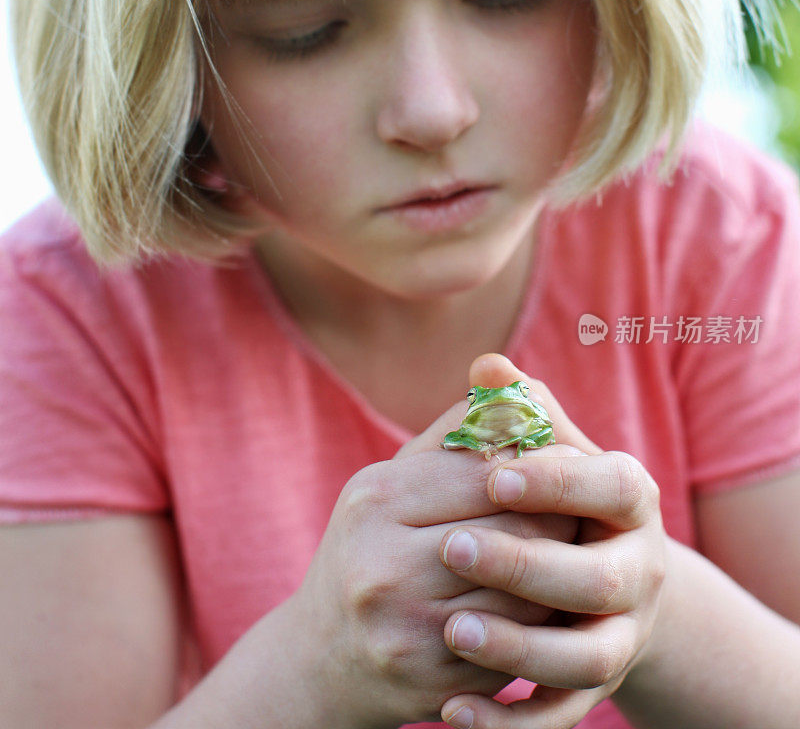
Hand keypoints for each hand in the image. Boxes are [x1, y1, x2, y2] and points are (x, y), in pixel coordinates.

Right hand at [289, 392, 577, 727]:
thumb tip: (507, 383)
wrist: (320, 657)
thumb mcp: (386, 486)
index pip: (488, 472)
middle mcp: (382, 564)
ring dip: (559, 574)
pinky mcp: (432, 682)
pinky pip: (517, 647)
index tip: (571, 462)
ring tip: (573, 556)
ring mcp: (406, 629)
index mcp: (375, 500)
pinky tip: (546, 608)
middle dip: (561, 519)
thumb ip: (448, 436)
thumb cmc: (364, 552)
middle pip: (514, 531)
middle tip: (584, 512)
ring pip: (525, 593)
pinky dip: (540, 625)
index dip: (540, 466)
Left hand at [439, 354, 665, 728]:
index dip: (557, 482)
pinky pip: (558, 718)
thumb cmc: (555, 499)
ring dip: (518, 649)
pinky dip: (510, 725)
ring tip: (450, 631)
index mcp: (630, 503)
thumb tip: (486, 367)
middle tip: (451, 549)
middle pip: (596, 579)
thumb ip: (519, 413)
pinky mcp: (589, 691)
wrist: (588, 581)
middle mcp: (638, 573)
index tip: (494, 477)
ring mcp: (618, 638)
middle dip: (525, 565)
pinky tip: (450, 716)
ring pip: (583, 659)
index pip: (610, 487)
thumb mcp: (547, 452)